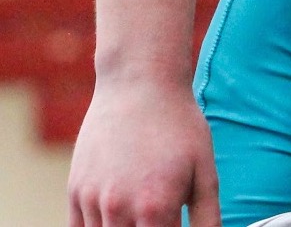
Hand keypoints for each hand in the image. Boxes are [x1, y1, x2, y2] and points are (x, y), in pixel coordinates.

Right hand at [68, 77, 218, 226]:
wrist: (139, 84)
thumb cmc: (178, 125)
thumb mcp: (205, 169)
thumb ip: (208, 216)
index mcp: (156, 208)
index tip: (176, 225)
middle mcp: (119, 210)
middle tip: (159, 218)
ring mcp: (92, 202)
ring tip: (141, 211)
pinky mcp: (75, 192)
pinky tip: (119, 219)